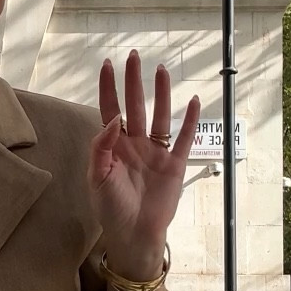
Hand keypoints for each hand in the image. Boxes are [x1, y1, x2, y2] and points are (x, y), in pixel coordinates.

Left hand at [89, 51, 200, 274]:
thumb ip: (101, 147)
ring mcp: (156, 153)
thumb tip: (113, 118)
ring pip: (159, 115)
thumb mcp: (97, 177)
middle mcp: (135, 144)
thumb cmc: (111, 208)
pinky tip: (193, 101)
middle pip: (135, 105)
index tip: (107, 65)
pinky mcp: (175, 165)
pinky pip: (184, 138)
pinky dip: (190, 121)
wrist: (134, 234)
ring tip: (162, 70)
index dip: (108, 88)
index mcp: (114, 147)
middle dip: (134, 81)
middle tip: (134, 56)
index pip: (110, 109)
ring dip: (161, 93)